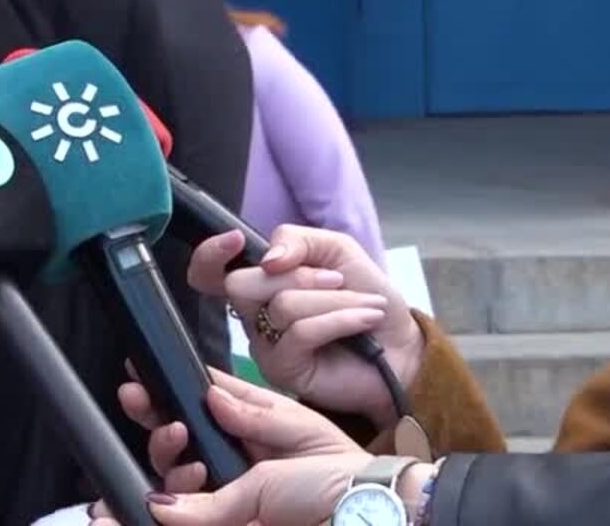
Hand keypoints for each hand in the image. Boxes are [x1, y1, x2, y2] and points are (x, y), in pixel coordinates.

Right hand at [92, 368, 369, 525]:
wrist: (365, 520)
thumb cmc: (340, 475)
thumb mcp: (298, 430)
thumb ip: (246, 417)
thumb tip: (205, 398)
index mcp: (251, 427)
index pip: (202, 401)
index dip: (172, 387)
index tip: (142, 374)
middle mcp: (231, 459)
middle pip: (176, 437)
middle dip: (151, 415)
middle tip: (137, 398)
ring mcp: (224, 496)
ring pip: (170, 474)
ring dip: (163, 451)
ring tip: (177, 438)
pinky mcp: (222, 520)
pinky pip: (180, 509)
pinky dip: (169, 497)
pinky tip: (185, 478)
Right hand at [190, 226, 422, 429]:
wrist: (402, 346)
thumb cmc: (366, 296)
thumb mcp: (337, 250)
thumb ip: (297, 239)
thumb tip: (268, 259)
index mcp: (260, 281)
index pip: (207, 272)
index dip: (209, 255)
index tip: (236, 239)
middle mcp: (253, 313)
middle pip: (241, 284)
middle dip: (298, 276)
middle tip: (337, 281)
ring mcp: (264, 344)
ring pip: (280, 306)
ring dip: (332, 300)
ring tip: (365, 306)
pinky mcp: (282, 370)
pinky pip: (300, 333)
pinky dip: (338, 319)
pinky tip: (363, 320)